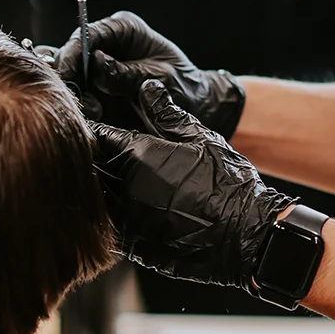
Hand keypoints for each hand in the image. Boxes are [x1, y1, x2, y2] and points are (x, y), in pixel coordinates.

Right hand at [58, 11, 246, 137]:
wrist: (194, 107)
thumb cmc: (183, 86)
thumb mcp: (161, 79)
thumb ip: (128, 73)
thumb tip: (96, 62)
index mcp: (124, 28)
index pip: (88, 33)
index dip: (73, 52)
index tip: (67, 73)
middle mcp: (106, 44)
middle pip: (69, 53)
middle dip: (69, 76)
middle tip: (79, 100)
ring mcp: (97, 67)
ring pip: (67, 75)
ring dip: (73, 95)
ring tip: (94, 112)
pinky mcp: (94, 89)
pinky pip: (75, 95)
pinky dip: (78, 108)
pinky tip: (92, 119)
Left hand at [90, 118, 294, 289]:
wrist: (246, 232)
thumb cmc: (227, 180)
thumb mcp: (201, 137)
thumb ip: (168, 113)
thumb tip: (148, 88)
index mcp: (138, 154)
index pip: (96, 136)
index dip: (91, 129)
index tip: (89, 125)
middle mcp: (125, 187)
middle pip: (90, 169)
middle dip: (90, 159)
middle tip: (96, 154)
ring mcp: (127, 219)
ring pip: (96, 200)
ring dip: (100, 190)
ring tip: (112, 184)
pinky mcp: (134, 245)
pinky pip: (110, 229)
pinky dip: (113, 218)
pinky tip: (130, 212)